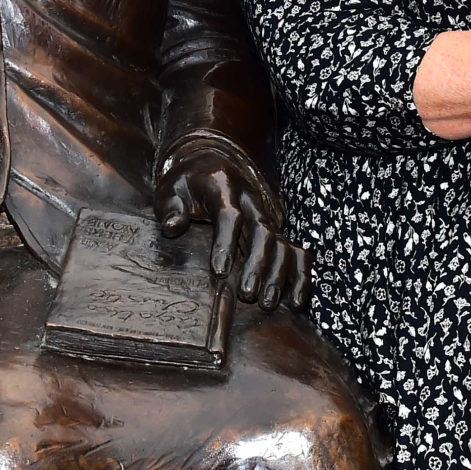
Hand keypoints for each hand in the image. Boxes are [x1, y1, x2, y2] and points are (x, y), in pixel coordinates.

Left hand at [155, 140, 307, 309]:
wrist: (211, 166)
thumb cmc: (187, 184)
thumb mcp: (171, 188)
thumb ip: (171, 207)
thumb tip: (172, 227)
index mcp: (223, 187)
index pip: (229, 214)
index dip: (226, 242)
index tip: (220, 271)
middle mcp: (251, 200)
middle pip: (262, 230)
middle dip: (257, 264)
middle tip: (246, 294)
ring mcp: (266, 216)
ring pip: (282, 243)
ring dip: (278, 274)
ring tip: (266, 303)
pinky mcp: (276, 231)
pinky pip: (296, 252)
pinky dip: (300, 276)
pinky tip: (295, 301)